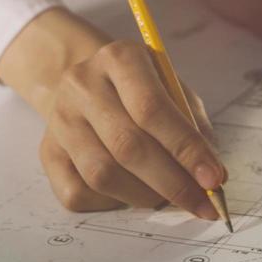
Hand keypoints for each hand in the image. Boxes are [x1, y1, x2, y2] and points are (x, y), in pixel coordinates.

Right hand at [0, 8, 225, 215]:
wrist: (86, 83)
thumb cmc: (141, 88)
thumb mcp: (172, 87)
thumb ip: (193, 124)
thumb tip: (213, 175)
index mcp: (119, 58)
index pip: (152, 108)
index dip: (186, 149)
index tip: (214, 180)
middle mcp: (82, 84)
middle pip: (128, 145)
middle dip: (172, 182)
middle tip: (202, 203)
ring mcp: (60, 119)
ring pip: (102, 174)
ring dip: (145, 196)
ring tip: (169, 198)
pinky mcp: (47, 152)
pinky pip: (78, 193)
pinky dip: (112, 203)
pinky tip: (132, 194)